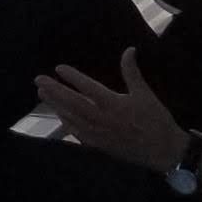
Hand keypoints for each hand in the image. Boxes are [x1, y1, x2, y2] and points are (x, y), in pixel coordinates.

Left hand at [34, 48, 183, 171]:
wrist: (163, 151)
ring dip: (56, 105)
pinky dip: (66, 124)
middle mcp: (102, 119)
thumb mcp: (146, 94)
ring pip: (71, 118)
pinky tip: (60, 116)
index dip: (72, 77)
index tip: (58, 68)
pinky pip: (77, 134)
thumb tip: (129, 50)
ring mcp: (98, 134)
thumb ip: (132, 72)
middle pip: (73, 103)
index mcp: (114, 104)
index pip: (87, 87)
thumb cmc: (156, 120)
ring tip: (42, 94)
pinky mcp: (99, 146)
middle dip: (54, 91)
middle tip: (38, 81)